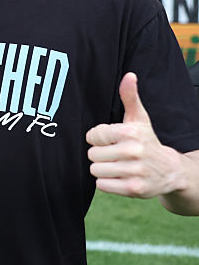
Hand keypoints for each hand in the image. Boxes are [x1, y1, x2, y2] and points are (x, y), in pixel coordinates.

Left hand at [86, 72, 187, 198]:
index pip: (93, 136)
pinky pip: (101, 185)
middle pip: (92, 154)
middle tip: (115, 154)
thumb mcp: (139, 119)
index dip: (98, 138)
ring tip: (117, 165)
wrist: (171, 171)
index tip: (111, 140)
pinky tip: (120, 177)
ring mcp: (135, 172)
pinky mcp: (134, 189)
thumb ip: (130, 97)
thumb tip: (129, 75)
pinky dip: (107, 183)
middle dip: (100, 154)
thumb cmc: (147, 141)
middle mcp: (133, 152)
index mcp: (130, 133)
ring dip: (103, 169)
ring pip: (95, 170)